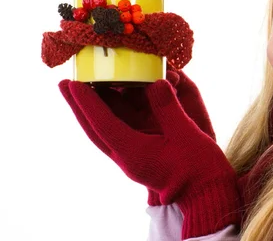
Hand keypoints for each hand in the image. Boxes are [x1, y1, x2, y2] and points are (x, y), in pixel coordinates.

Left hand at [59, 68, 215, 204]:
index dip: (87, 102)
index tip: (72, 83)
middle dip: (78, 106)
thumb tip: (157, 82)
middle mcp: (127, 156)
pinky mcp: (140, 156)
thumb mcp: (186, 134)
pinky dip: (108, 117)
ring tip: (81, 88)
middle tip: (63, 83)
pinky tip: (111, 104)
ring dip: (91, 110)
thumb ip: (169, 108)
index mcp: (134, 153)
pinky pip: (117, 134)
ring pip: (104, 131)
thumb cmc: (198, 168)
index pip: (103, 124)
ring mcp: (132, 157)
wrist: (206, 194)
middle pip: (95, 128)